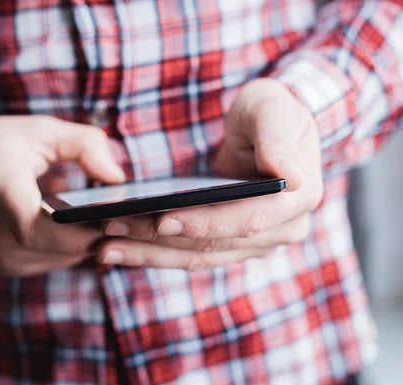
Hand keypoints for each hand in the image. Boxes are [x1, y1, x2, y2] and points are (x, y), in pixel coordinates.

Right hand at [0, 115, 124, 276]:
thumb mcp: (40, 130)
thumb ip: (84, 145)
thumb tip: (118, 178)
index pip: (39, 226)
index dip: (82, 230)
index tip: (120, 219)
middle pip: (62, 247)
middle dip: (104, 234)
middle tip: (143, 222)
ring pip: (63, 258)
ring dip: (92, 242)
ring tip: (124, 222)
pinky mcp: (4, 266)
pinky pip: (52, 260)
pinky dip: (73, 246)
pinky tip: (90, 228)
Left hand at [96, 79, 323, 269]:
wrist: (266, 131)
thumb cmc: (270, 111)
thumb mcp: (272, 109)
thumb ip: (278, 138)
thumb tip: (292, 176)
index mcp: (298, 199)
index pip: (247, 220)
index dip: (204, 223)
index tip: (161, 219)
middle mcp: (283, 229)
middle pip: (215, 244)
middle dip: (160, 238)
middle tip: (111, 228)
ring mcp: (258, 242)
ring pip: (198, 257)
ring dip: (150, 254)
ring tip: (104, 247)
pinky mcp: (232, 246)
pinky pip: (192, 256)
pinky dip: (155, 254)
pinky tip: (120, 249)